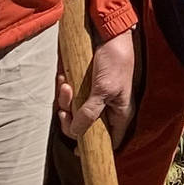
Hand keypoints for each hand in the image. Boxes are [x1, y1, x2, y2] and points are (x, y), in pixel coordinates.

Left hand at [55, 26, 137, 149]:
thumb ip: (90, 113)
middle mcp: (107, 108)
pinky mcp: (84, 85)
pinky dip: (64, 88)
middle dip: (71, 119)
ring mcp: (94, 96)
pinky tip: (64, 77)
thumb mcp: (105, 89)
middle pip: (85, 128)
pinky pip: (70, 95)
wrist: (109, 32)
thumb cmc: (115, 60)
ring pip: (74, 111)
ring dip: (65, 99)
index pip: (110, 141)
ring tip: (66, 83)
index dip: (95, 148)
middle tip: (64, 110)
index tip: (78, 151)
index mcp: (119, 113)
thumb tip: (76, 133)